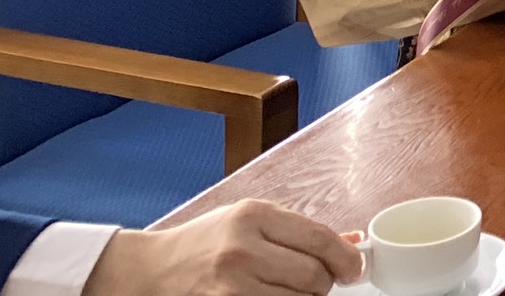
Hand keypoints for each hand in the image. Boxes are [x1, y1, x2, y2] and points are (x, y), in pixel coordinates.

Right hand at [85, 201, 361, 295]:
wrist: (150, 270)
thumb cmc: (204, 242)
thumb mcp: (249, 220)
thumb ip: (299, 230)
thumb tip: (353, 241)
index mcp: (253, 216)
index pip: (320, 239)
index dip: (346, 258)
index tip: (354, 269)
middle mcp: (242, 249)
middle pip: (312, 276)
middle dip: (324, 284)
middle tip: (318, 283)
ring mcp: (230, 285)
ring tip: (289, 291)